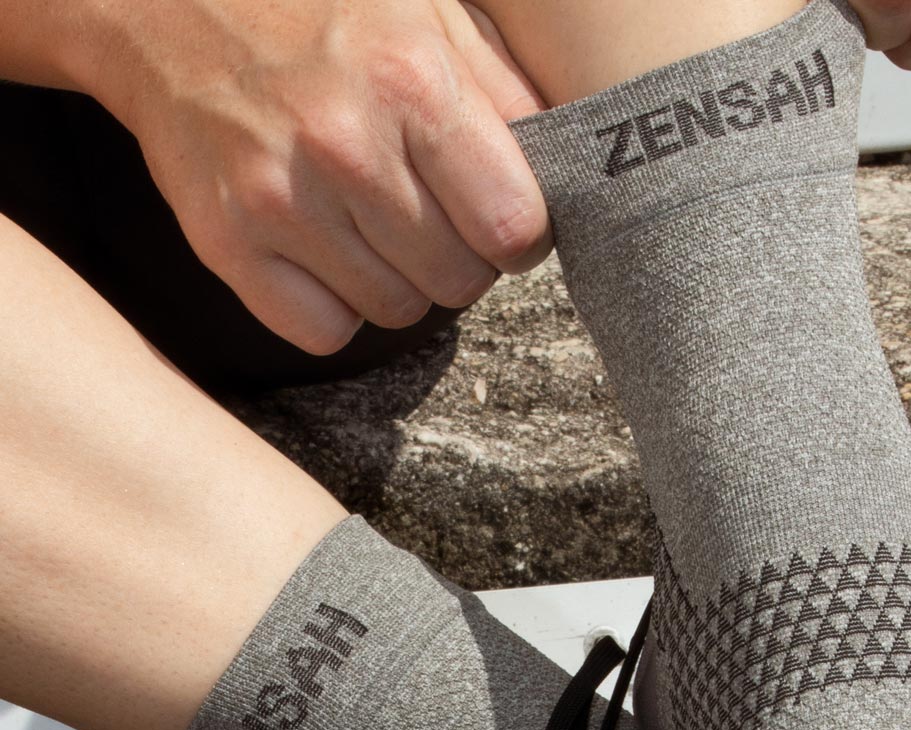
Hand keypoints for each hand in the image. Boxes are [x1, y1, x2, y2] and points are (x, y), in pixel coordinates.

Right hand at [80, 0, 549, 354]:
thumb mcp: (431, 10)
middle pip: (459, 282)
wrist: (162, 0)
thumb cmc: (316, 6)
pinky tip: (328, 253)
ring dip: (399, 282)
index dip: (520, 237)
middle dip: (461, 260)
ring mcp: (279, 199)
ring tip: (374, 225)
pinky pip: (324, 332)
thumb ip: (505, 91)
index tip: (502, 224)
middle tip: (433, 220)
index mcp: (413, 82)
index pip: (514, 228)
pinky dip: (337, 306)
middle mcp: (345, 145)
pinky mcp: (227, 242)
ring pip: (396, 312)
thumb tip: (565, 166)